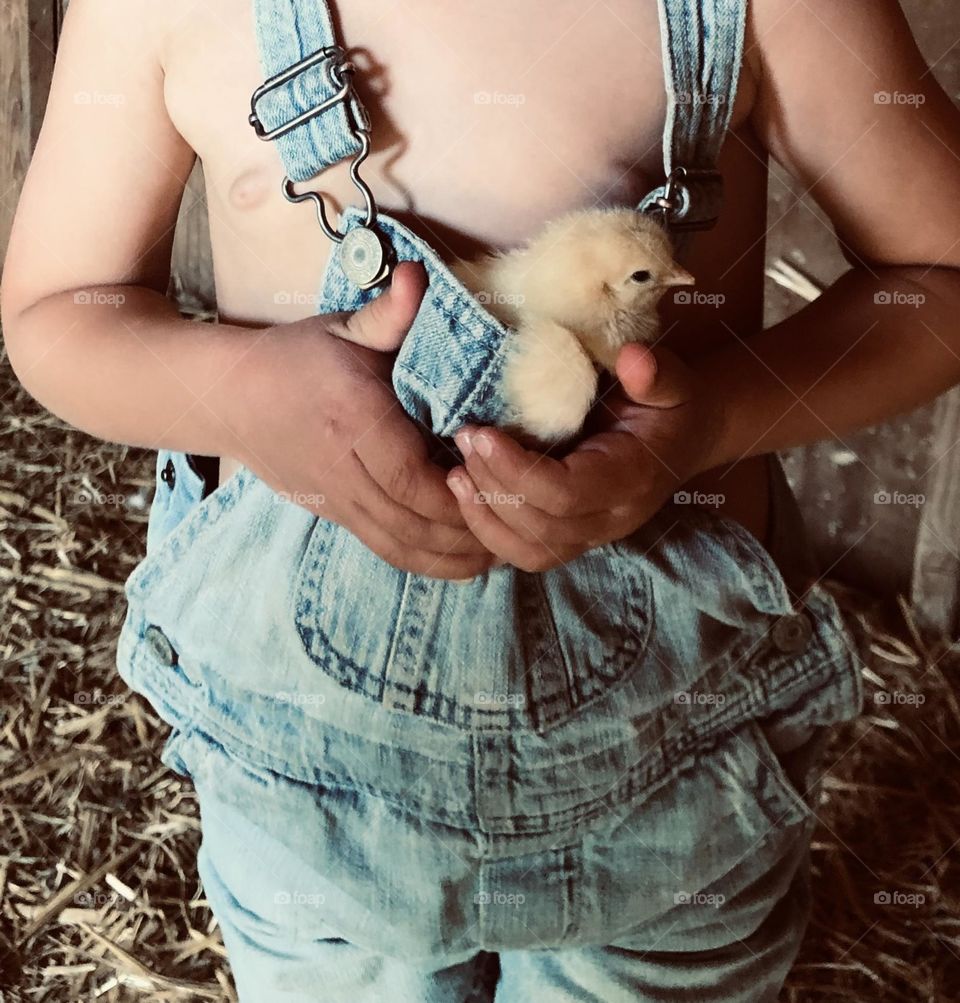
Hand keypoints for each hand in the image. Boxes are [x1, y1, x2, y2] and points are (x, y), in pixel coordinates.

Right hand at [227, 262, 493, 579]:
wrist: (230, 400)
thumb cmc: (295, 358)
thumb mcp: (341, 328)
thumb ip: (388, 313)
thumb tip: (420, 277)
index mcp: (351, 422)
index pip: (407, 477)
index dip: (455, 494)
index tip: (492, 485)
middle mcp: (343, 470)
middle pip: (411, 522)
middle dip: (466, 531)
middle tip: (514, 522)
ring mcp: (337, 501)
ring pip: (400, 546)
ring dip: (452, 556)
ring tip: (497, 550)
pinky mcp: (336, 516)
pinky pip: (385, 550)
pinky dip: (426, 562)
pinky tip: (461, 559)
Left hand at [446, 343, 725, 571]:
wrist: (686, 437)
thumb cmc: (672, 403)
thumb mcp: (673, 380)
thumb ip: (655, 373)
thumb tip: (632, 358)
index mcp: (631, 481)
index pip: (565, 496)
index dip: (517, 472)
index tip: (482, 433)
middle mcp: (612, 520)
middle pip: (541, 528)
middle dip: (493, 488)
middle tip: (463, 441)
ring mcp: (592, 536)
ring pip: (529, 550)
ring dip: (484, 516)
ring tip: (455, 473)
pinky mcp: (572, 538)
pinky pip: (526, 551)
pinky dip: (489, 531)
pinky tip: (465, 495)